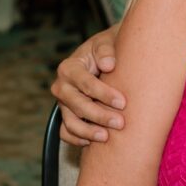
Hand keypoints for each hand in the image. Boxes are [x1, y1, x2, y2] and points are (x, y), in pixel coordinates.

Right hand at [50, 26, 125, 145]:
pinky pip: (66, 132)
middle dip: (99, 115)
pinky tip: (93, 143)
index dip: (104, 94)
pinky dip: (77, 139)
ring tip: (107, 137)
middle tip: (120, 123)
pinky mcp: (66, 115)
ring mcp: (63, 103)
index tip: (122, 102)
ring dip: (88, 132)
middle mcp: (62, 86)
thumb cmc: (108, 50)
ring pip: (70, 122)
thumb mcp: (106, 43)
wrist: (104, 57)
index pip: (86, 83)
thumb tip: (108, 65)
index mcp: (69, 67)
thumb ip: (106, 51)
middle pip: (78, 105)